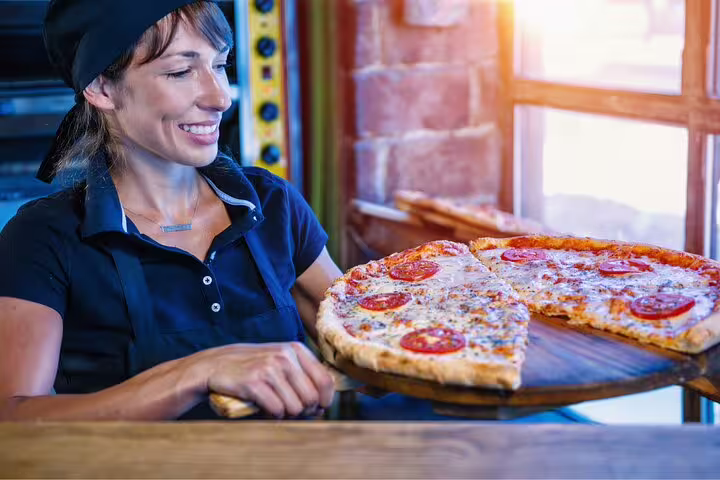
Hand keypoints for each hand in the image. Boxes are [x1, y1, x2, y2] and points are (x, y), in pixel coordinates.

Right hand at [191, 342, 334, 417]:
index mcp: (296, 349)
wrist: (215, 365)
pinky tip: (264, 408)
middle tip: (291, 411)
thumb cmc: (253, 367)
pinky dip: (273, 416)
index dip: (325, 400)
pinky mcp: (254, 382)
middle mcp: (285, 356)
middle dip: (304, 411)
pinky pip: (277, 410)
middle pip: (312, 398)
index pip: (325, 380)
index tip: (317, 408)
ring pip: (295, 407)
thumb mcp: (280, 362)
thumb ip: (303, 377)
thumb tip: (323, 407)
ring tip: (275, 407)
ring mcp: (269, 368)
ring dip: (287, 414)